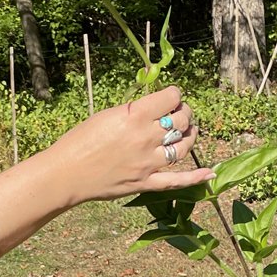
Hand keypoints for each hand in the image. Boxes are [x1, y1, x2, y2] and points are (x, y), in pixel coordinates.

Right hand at [47, 86, 213, 204]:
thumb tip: (152, 103)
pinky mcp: (146, 183)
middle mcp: (146, 138)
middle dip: (185, 112)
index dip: (174, 94)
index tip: (169, 96)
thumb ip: (132, 109)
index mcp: (134, 116)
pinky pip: (177, 181)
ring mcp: (148, 163)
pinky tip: (210, 173)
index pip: (171, 97)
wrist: (66, 174)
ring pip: (183, 146)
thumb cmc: (79, 141)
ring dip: (191, 135)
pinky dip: (196, 178)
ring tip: (190, 130)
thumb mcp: (106, 115)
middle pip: (181, 119)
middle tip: (179, 111)